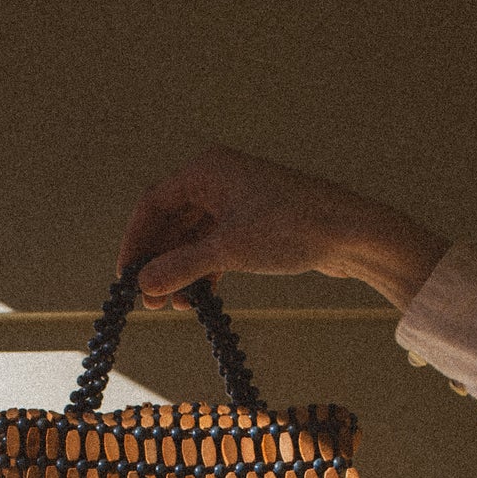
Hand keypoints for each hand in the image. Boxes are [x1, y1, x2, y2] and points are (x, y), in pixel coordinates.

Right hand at [117, 143, 450, 310]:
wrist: (351, 233)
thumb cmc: (293, 227)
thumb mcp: (229, 250)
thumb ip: (181, 267)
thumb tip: (143, 285)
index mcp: (208, 170)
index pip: (154, 204)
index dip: (135, 242)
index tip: (125, 277)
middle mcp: (219, 180)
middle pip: (171, 223)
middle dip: (159, 263)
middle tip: (149, 301)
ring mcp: (237, 202)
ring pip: (193, 240)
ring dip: (180, 272)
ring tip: (173, 306)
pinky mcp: (253, 225)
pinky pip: (214, 248)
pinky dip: (204, 272)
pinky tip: (199, 299)